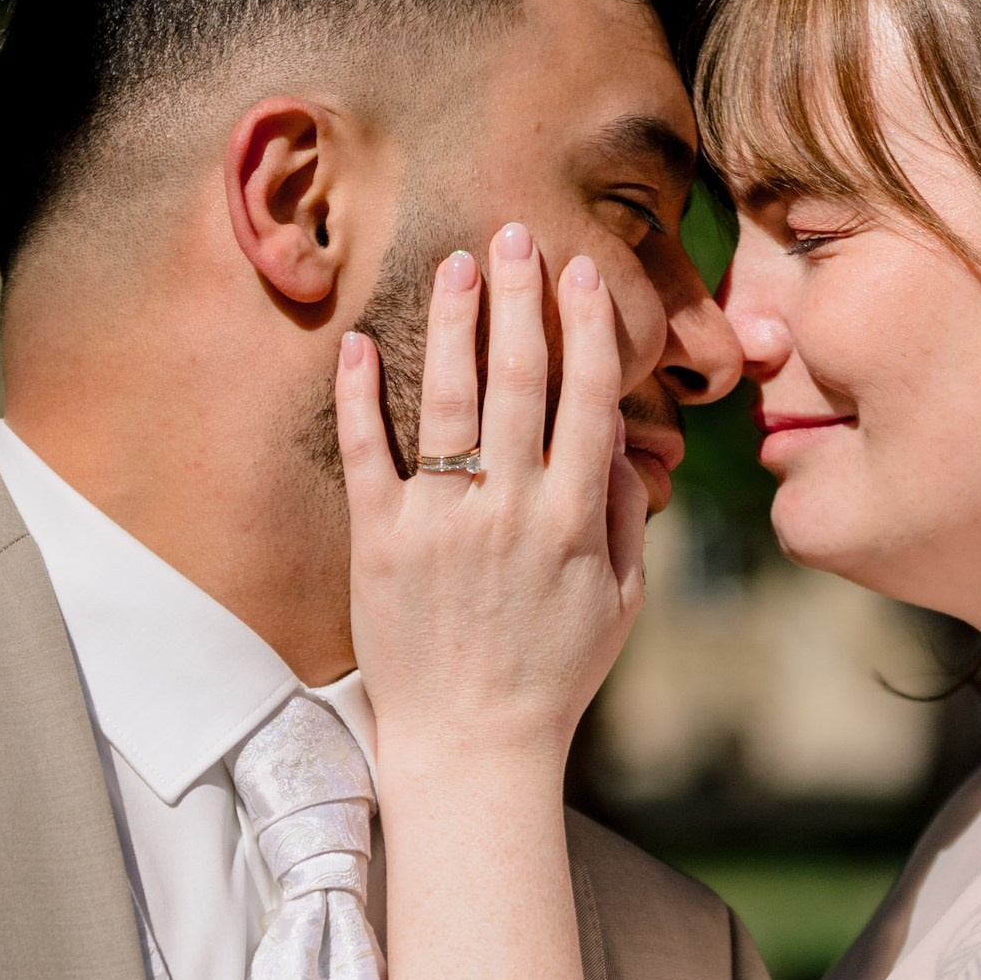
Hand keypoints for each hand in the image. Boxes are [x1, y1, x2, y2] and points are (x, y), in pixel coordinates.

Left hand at [336, 221, 649, 774]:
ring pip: (450, 402)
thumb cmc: (551, 674)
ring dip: (454, 323)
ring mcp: (441, 525)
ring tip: (454, 263)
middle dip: (518, 298)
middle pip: (518, 380)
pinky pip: (368, 455)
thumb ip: (621, 514)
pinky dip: (361, 396)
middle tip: (514, 233)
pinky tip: (360, 342)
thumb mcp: (618, 601)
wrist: (472, 746)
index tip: (581, 273)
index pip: (585, 398)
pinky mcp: (380, 544)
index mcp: (573, 519)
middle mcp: (510, 510)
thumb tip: (615, 436)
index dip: (586, 328)